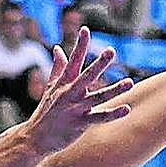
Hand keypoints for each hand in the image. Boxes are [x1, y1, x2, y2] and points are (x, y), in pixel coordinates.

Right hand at [22, 27, 132, 154]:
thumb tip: (58, 48)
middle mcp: (69, 93)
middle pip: (87, 76)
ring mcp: (75, 109)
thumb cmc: (46, 111)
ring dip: (114, 90)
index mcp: (63, 83)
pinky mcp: (80, 124)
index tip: (85, 29)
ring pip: (98, 97)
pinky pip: (99, 118)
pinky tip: (126, 109)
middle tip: (111, 51)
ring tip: (130, 82)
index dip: (80, 45)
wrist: (35, 137)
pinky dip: (112, 114)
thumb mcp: (50, 87)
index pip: (73, 60)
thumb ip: (57, 68)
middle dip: (99, 64)